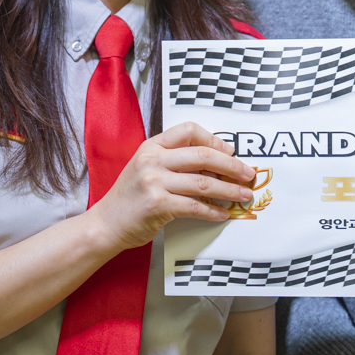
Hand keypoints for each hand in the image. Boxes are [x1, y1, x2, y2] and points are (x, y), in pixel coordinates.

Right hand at [86, 122, 256, 251]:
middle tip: (248, 173)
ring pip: (204, 182)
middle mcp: (152, 160)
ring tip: (243, 195)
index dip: (214, 140)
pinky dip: (214, 211)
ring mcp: (154, 182)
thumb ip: (174, 161)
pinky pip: (195, 206)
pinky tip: (223, 213)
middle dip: (231, 165)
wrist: (105, 224)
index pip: (188, 130)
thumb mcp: (147, 168)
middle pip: (202, 155)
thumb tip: (216, 163)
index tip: (230, 151)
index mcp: (151, 146)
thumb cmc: (130, 198)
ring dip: (229, 190)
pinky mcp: (158, 205)